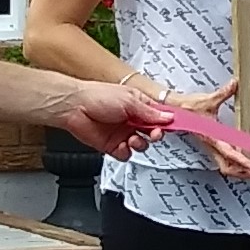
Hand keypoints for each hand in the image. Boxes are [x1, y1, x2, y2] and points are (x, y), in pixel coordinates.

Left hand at [55, 80, 171, 158]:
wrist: (74, 107)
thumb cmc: (97, 96)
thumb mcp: (129, 101)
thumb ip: (149, 112)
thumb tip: (167, 117)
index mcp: (138, 104)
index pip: (159, 115)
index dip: (167, 122)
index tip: (174, 126)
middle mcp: (132, 119)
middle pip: (153, 132)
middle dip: (155, 134)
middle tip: (154, 134)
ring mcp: (123, 132)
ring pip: (141, 145)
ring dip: (140, 144)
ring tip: (133, 138)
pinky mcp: (112, 145)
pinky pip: (126, 154)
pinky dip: (126, 152)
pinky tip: (122, 145)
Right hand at [169, 80, 249, 179]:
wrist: (175, 110)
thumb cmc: (189, 107)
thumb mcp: (208, 100)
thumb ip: (223, 93)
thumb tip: (234, 84)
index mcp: (212, 136)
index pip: (228, 153)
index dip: (241, 161)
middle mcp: (212, 144)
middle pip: (227, 167)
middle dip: (242, 173)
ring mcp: (211, 147)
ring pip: (225, 166)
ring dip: (239, 171)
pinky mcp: (212, 145)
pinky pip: (223, 160)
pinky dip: (234, 164)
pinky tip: (243, 161)